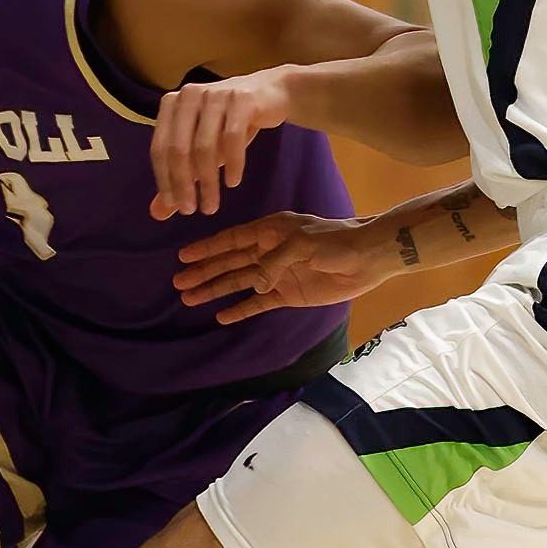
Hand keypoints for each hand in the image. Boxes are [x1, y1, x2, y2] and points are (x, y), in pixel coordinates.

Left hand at [150, 69, 292, 219]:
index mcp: (172, 105)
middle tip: (193, 210)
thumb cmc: (230, 123)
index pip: (159, 148)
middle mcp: (189, 95)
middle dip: (185, 185)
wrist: (271, 94)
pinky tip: (233, 182)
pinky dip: (232, 164)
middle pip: (179, 149)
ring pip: (205, 146)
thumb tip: (157, 213)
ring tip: (212, 205)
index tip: (174, 206)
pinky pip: (232, 138)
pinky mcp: (241, 98)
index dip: (165, 180)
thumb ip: (179, 178)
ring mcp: (215, 94)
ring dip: (208, 182)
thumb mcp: (203, 150)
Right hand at [173, 213, 391, 324]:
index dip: (207, 249)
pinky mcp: (287, 293)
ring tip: (190, 298)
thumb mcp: (302, 244)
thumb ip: (274, 262)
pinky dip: (241, 309)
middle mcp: (268, 252)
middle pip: (229, 263)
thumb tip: (254, 283)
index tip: (184, 256)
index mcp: (270, 231)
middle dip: (204, 272)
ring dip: (215, 290)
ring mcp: (276, 274)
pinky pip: (258, 303)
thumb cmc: (336, 242)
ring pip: (239, 282)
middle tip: (178, 282)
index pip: (231, 240)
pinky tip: (222, 316)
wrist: (367, 258)